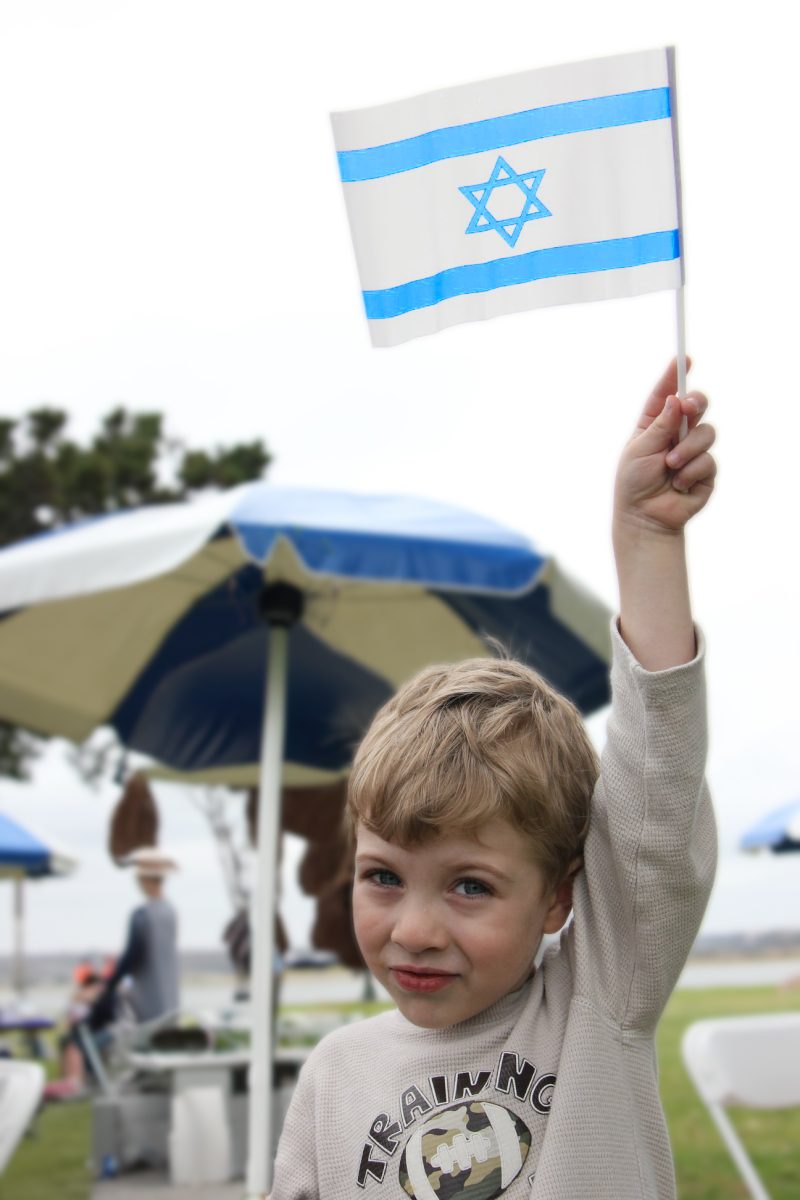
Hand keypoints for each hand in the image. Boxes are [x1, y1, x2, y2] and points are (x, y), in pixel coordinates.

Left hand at [615, 359, 716, 534]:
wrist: (645, 518)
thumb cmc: (634, 483)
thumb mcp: (641, 449)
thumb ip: (660, 425)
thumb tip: (674, 400)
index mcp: (654, 425)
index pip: (666, 395)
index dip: (675, 376)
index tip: (684, 357)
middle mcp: (675, 434)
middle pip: (697, 406)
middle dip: (696, 403)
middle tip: (688, 407)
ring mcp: (692, 451)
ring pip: (706, 433)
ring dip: (687, 448)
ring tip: (670, 466)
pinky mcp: (705, 471)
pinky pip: (708, 459)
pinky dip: (691, 470)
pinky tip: (679, 484)